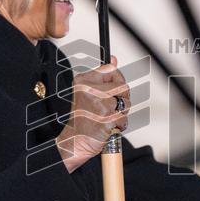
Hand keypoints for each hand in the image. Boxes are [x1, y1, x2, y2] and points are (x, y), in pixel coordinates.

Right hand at [56, 56, 130, 171]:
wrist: (74, 141)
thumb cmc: (82, 119)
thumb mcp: (87, 92)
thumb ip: (102, 75)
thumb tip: (113, 59)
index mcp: (83, 81)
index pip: (111, 70)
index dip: (117, 80)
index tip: (114, 89)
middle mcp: (90, 91)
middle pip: (123, 86)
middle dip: (121, 99)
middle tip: (109, 107)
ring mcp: (99, 105)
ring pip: (125, 103)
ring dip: (121, 113)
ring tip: (107, 117)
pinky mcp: (106, 119)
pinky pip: (124, 118)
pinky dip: (120, 125)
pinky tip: (108, 126)